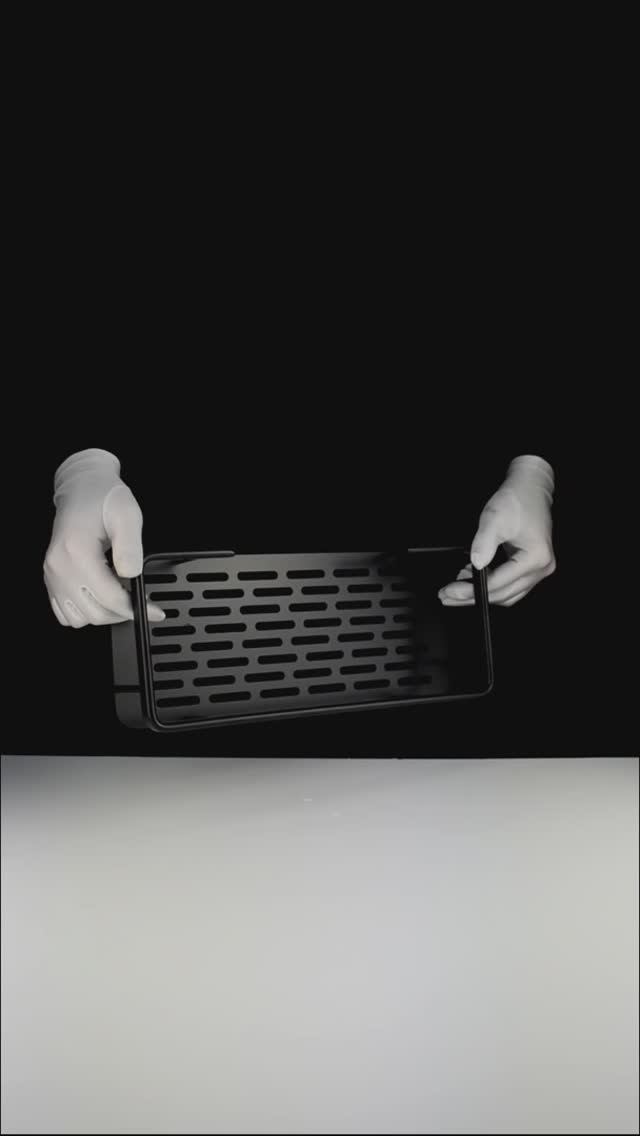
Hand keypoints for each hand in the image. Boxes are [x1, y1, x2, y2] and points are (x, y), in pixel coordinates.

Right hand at [43, 448, 164, 627]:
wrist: (82, 487)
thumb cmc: (104, 498)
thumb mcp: (127, 515)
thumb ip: (130, 546)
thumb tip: (132, 574)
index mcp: (77, 551)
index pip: (109, 597)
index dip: (135, 608)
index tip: (153, 611)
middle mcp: (59, 566)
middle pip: (95, 613)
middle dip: (122, 613)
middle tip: (140, 601)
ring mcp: (52, 573)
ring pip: (79, 618)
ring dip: (103, 614)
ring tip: (120, 596)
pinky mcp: (51, 577)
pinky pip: (65, 612)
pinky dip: (84, 612)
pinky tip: (101, 596)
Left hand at [439, 455, 555, 607]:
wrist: (529, 487)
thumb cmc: (517, 499)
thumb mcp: (494, 518)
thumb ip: (484, 542)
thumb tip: (476, 565)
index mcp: (536, 557)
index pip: (499, 583)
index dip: (471, 590)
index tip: (450, 591)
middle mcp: (541, 567)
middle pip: (502, 594)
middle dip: (473, 597)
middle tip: (447, 596)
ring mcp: (538, 569)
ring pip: (506, 594)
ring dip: (482, 594)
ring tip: (456, 590)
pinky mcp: (531, 566)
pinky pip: (510, 585)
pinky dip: (491, 585)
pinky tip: (473, 579)